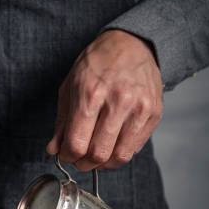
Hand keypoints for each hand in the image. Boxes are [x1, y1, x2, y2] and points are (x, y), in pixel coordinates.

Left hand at [47, 30, 163, 169]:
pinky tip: (112, 144)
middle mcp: (117, 101)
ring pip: (119, 156)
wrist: (132, 44)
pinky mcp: (153, 114)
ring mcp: (139, 109)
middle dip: (84, 164)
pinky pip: (135, 148)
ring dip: (103, 164)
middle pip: (98, 154)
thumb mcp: (70, 87)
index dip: (67, 156)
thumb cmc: (98, 64)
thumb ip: (62, 122)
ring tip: (95, 156)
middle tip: (79, 160)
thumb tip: (54, 150)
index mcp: (91, 94)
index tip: (65, 155)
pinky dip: (120, 153)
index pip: (77, 143)